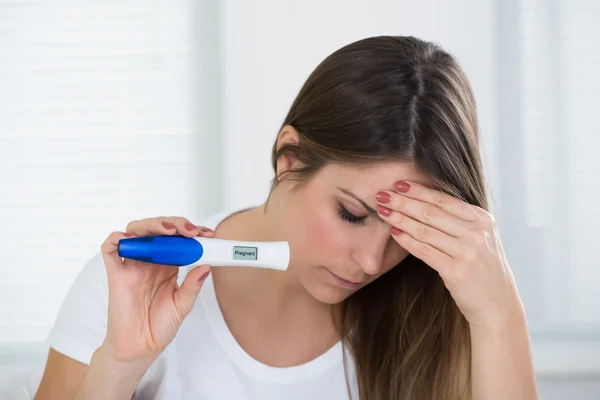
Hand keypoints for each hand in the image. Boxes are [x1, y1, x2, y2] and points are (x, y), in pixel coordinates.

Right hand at [100, 217, 212, 363]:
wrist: (140, 347)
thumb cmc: (160, 325)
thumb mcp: (183, 305)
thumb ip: (192, 285)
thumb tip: (207, 266)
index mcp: (168, 265)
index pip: (178, 239)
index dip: (191, 232)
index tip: (207, 234)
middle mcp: (150, 261)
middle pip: (158, 230)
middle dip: (175, 224)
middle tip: (190, 230)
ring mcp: (133, 265)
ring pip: (136, 233)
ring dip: (152, 225)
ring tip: (168, 230)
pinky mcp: (116, 274)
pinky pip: (110, 251)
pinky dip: (115, 240)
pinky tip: (127, 238)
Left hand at [375, 181, 523, 328]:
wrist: (498, 305)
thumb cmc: (483, 270)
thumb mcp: (480, 239)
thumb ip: (460, 222)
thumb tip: (424, 202)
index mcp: (482, 220)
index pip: (444, 200)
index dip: (419, 190)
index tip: (398, 183)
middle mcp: (476, 233)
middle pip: (431, 212)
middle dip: (403, 202)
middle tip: (382, 194)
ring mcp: (467, 252)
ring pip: (425, 230)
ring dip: (400, 219)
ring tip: (382, 211)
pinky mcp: (456, 271)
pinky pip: (425, 251)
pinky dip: (407, 241)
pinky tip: (394, 234)